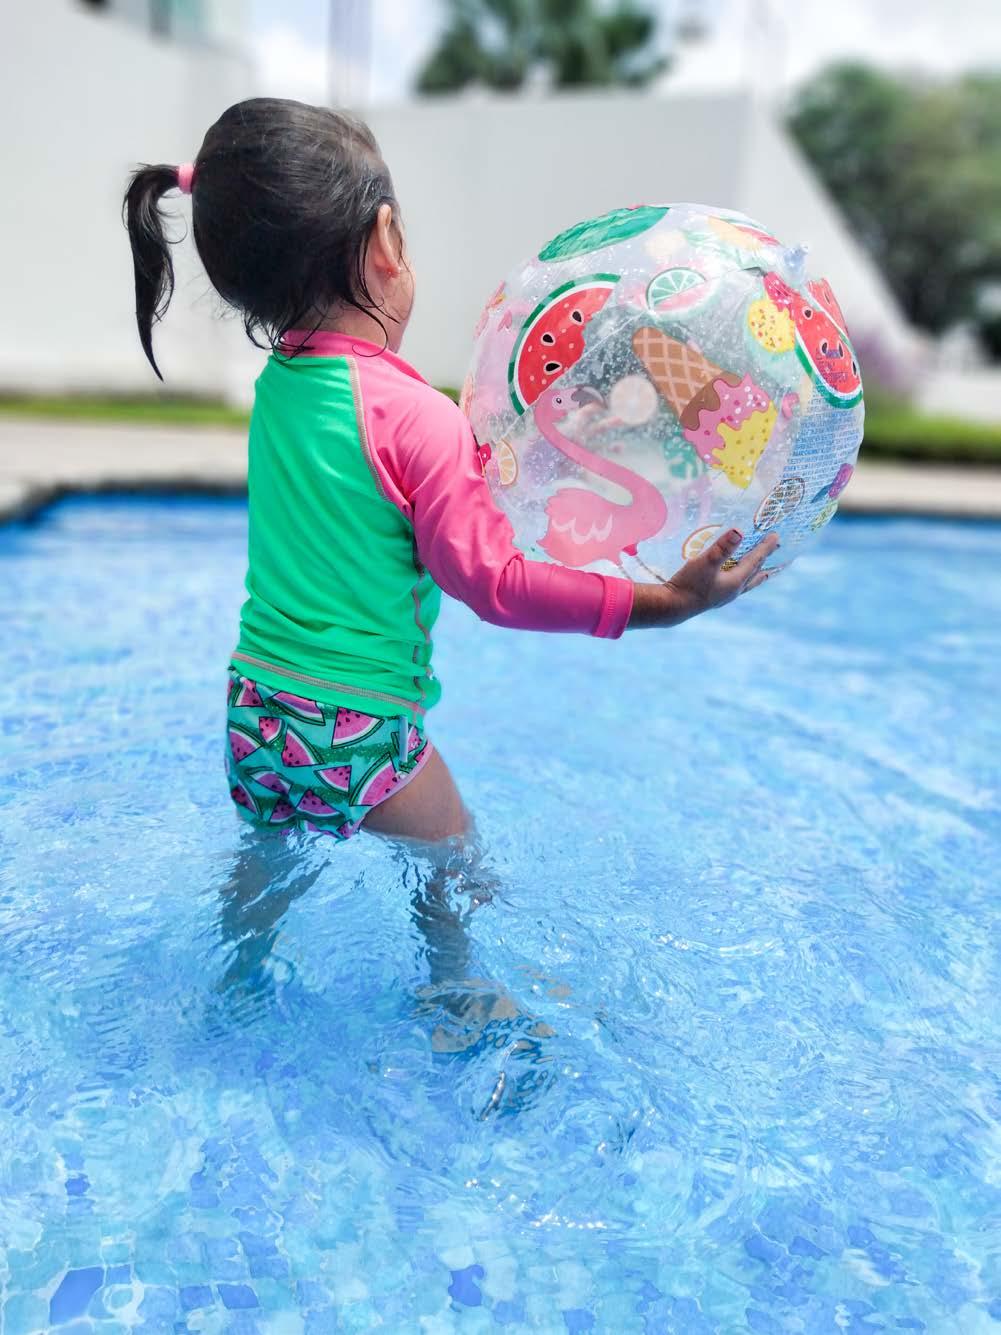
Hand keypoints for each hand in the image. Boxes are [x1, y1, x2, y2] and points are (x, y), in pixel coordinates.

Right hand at [628, 529, 779, 628]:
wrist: (672, 607)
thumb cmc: (689, 584)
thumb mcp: (706, 562)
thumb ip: (722, 547)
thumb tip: (739, 531)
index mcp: (735, 581)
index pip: (755, 561)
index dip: (765, 547)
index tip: (776, 536)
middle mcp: (734, 590)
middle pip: (755, 573)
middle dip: (766, 560)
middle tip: (777, 549)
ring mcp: (724, 596)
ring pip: (747, 583)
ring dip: (757, 574)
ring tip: (765, 573)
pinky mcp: (714, 598)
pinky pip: (736, 587)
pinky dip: (743, 580)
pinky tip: (736, 581)